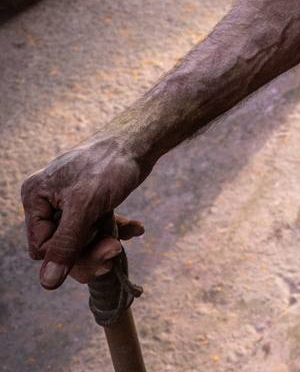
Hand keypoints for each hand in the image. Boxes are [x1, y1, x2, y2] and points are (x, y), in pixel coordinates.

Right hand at [21, 137, 143, 289]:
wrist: (139, 140)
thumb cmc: (109, 166)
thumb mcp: (85, 208)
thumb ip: (66, 245)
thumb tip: (47, 282)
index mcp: (37, 197)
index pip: (41, 248)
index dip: (68, 251)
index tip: (94, 236)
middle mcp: (48, 201)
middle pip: (61, 249)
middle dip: (89, 253)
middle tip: (115, 250)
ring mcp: (69, 203)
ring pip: (80, 243)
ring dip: (103, 245)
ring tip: (122, 242)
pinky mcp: (89, 203)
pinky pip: (96, 229)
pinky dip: (114, 231)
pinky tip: (135, 228)